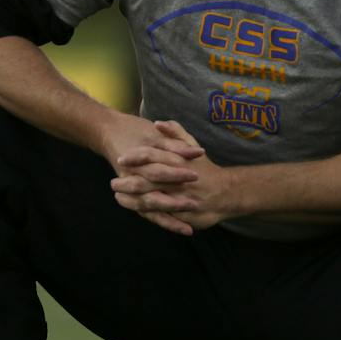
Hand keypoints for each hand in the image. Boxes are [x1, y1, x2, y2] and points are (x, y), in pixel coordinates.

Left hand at [108, 118, 237, 236]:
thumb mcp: (193, 146)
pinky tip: (134, 211)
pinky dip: (146, 215)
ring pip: (150, 200)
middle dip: (128, 183)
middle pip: (147, 180)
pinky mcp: (180, 214)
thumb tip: (158, 123)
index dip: (135, 158)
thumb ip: (176, 133)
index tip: (121, 158)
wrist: (227, 192)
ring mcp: (178, 198)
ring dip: (132, 200)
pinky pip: (161, 216)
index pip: (152, 156)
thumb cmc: (205, 168)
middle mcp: (177, 180)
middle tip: (113, 182)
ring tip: (118, 196)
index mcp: (178, 160)